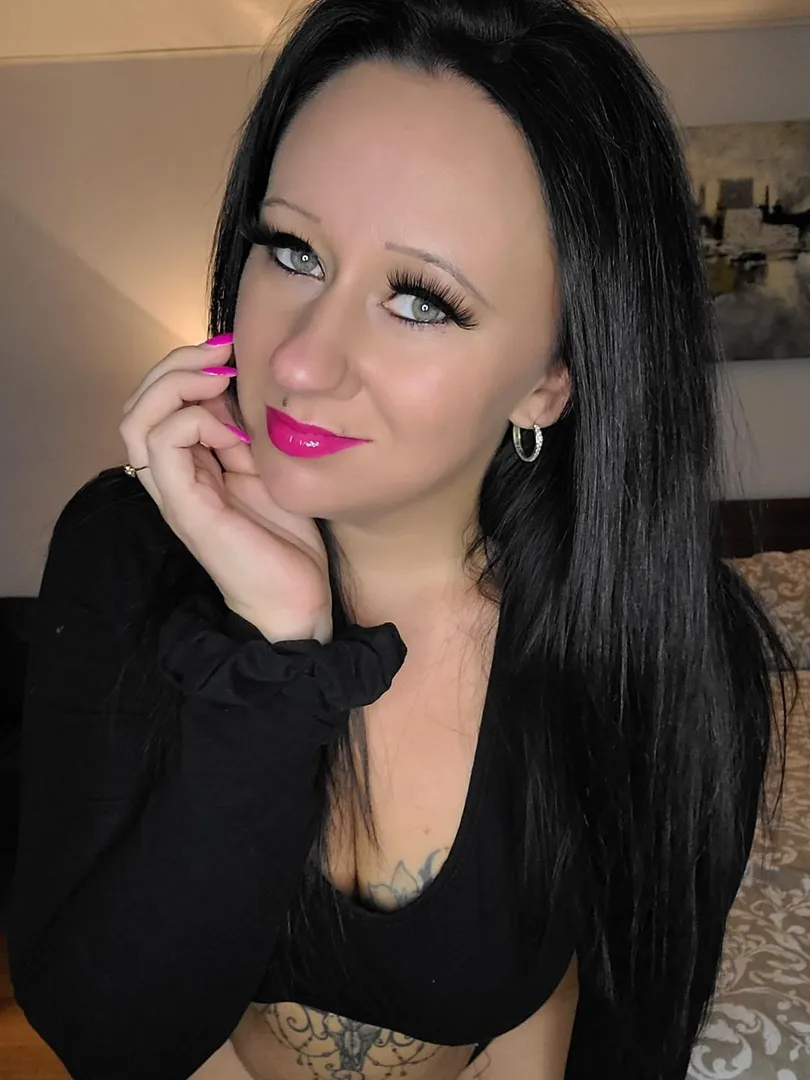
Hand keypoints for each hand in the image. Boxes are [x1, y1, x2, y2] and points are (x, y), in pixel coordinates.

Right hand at [119, 339, 332, 642]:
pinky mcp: (185, 509)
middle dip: (174, 364)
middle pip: (137, 404)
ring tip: (220, 380)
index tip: (232, 350)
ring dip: (176, 385)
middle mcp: (172, 476)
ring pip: (137, 420)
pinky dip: (194, 421)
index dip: (185, 366)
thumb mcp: (268, 469)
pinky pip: (162, 447)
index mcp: (190, 465)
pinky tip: (233, 431)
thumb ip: (245, 433)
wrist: (296, 600)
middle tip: (222, 350)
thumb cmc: (286, 541)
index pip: (158, 402)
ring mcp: (174, 493)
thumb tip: (237, 387)